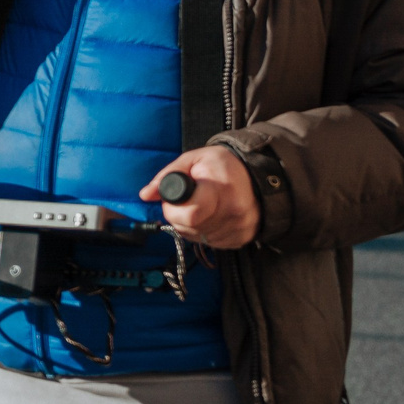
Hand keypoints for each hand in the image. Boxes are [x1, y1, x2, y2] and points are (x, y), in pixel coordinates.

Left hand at [139, 146, 258, 250]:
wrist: (258, 176)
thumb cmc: (222, 165)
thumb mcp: (193, 160)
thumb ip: (167, 176)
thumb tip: (146, 195)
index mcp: (221, 188)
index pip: (190, 214)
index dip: (174, 209)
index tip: (175, 198)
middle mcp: (234, 211)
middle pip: (190, 227)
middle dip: (179, 216)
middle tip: (187, 201)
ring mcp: (240, 228)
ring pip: (198, 238)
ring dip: (191, 225)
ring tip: (201, 205)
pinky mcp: (242, 239)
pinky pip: (211, 243)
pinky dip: (205, 232)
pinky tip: (211, 216)